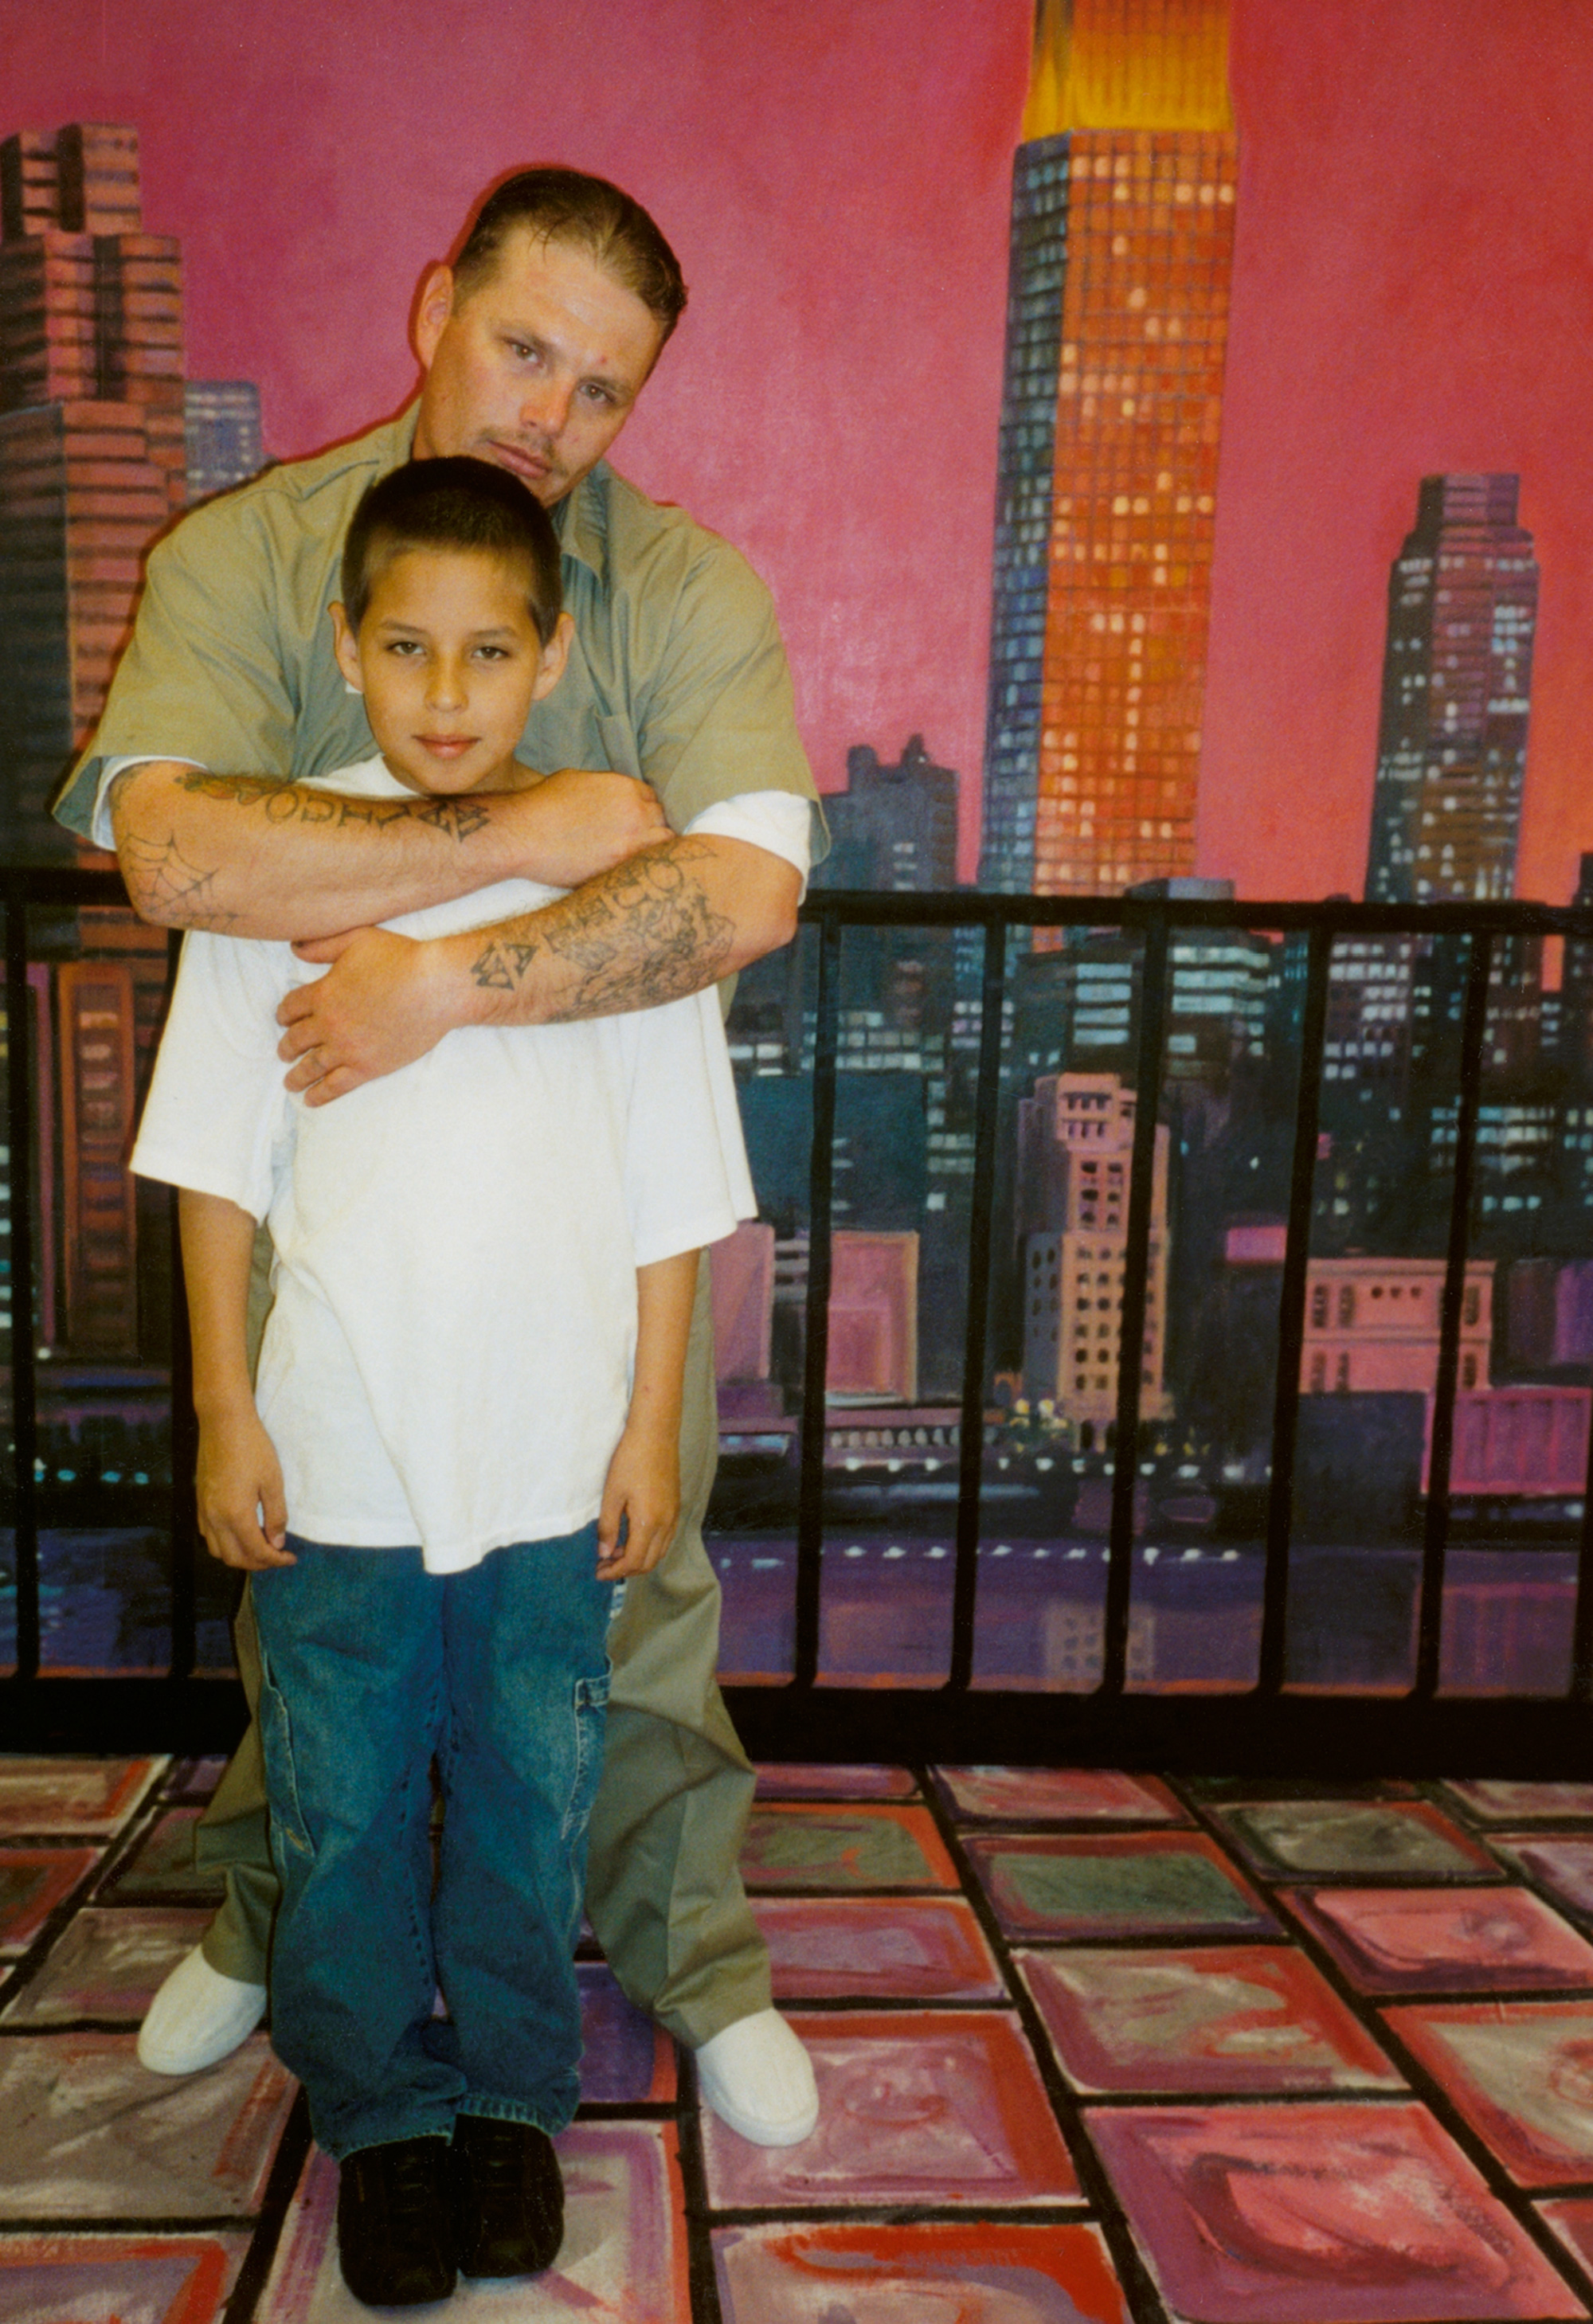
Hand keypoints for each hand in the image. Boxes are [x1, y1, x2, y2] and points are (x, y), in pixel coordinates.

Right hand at [195, 1403, 293, 1569]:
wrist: (223, 1422)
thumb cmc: (252, 1447)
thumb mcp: (273, 1481)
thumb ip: (276, 1516)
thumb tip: (278, 1543)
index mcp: (235, 1514)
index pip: (256, 1552)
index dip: (276, 1561)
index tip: (291, 1558)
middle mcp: (215, 1518)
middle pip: (234, 1559)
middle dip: (258, 1564)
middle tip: (278, 1555)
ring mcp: (203, 1510)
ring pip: (217, 1551)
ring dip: (239, 1556)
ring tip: (261, 1546)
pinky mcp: (199, 1502)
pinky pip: (208, 1535)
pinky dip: (225, 1543)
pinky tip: (241, 1533)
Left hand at [278, 927, 453, 1103]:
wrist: (435, 987)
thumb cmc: (400, 959)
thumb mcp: (356, 938)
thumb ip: (322, 945)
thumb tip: (294, 948)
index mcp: (323, 994)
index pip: (290, 1007)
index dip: (283, 1014)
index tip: (283, 1020)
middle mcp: (329, 1024)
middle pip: (296, 1040)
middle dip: (287, 1047)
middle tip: (284, 1053)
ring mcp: (347, 1048)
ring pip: (311, 1066)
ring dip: (297, 1075)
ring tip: (290, 1082)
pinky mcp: (368, 1067)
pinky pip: (336, 1085)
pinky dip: (320, 1094)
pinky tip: (310, 1099)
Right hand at [516, 768, 669, 886]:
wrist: (525, 834)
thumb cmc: (542, 805)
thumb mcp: (576, 781)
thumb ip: (605, 789)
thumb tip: (611, 799)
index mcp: (624, 788)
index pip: (652, 797)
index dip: (645, 808)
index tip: (639, 819)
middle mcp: (635, 812)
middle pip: (661, 818)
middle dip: (653, 826)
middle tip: (642, 838)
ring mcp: (632, 840)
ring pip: (666, 842)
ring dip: (657, 846)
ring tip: (646, 854)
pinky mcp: (622, 866)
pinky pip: (651, 864)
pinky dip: (650, 865)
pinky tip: (643, 868)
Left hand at [596, 1424, 680, 1579]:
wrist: (656, 1434)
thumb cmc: (630, 1460)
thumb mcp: (612, 1494)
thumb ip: (608, 1527)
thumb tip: (604, 1552)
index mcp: (649, 1523)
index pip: (633, 1561)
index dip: (615, 1571)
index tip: (598, 1571)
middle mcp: (666, 1524)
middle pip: (649, 1562)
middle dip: (626, 1570)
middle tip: (604, 1564)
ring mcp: (674, 1515)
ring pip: (660, 1552)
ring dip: (639, 1559)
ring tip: (616, 1552)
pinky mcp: (675, 1506)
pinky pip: (666, 1539)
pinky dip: (650, 1547)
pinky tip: (634, 1538)